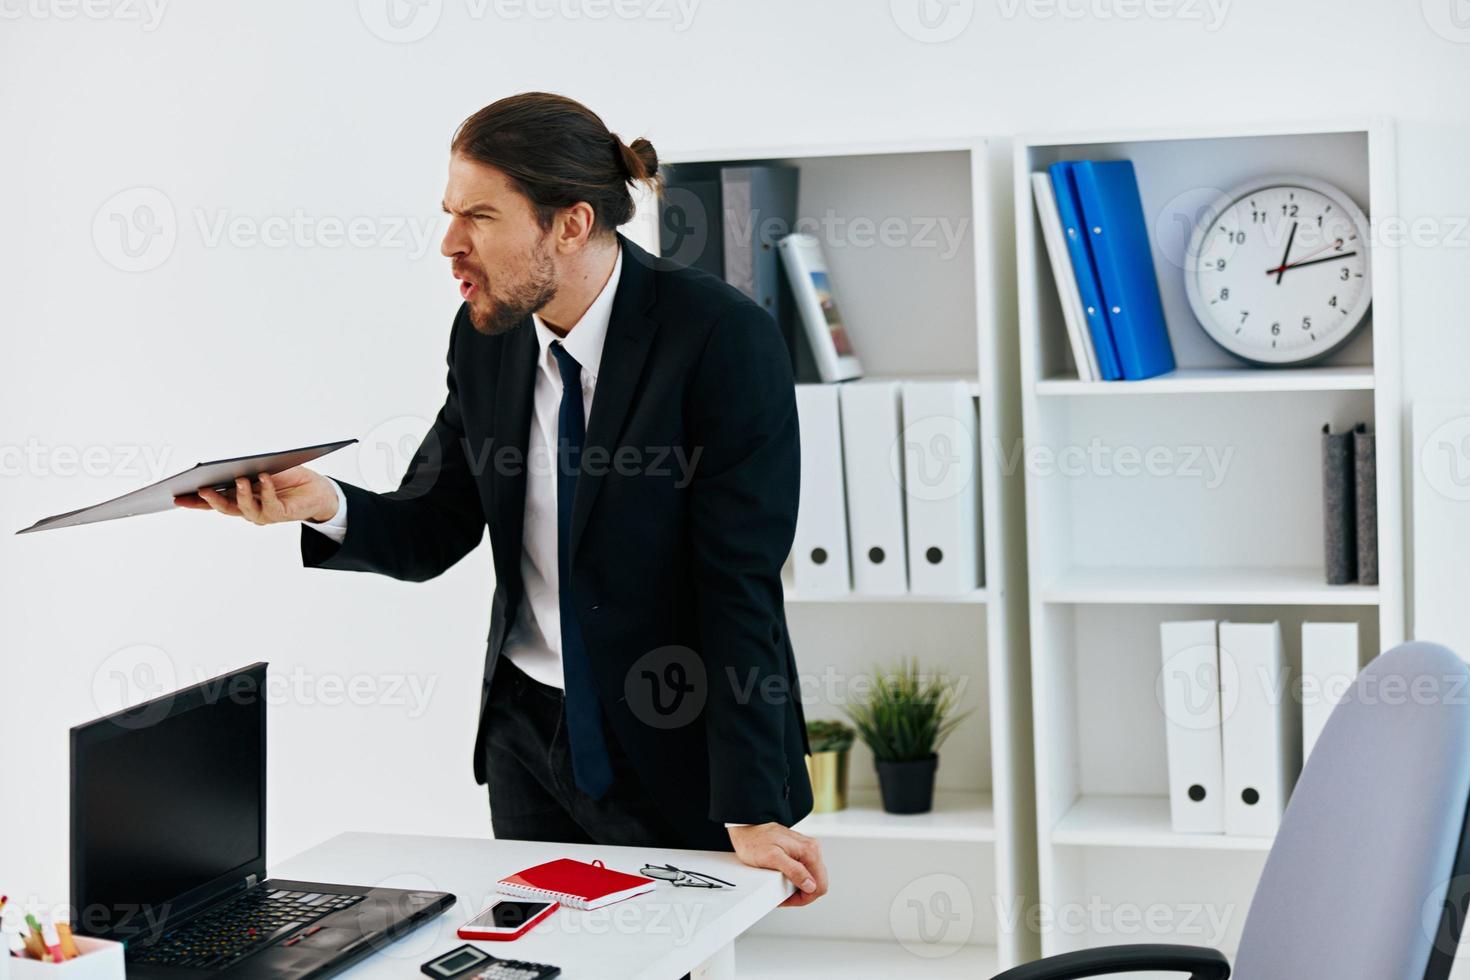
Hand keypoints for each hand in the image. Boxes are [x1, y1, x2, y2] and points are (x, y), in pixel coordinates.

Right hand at [174, 466, 338, 524]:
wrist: (317, 489)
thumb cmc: (288, 477)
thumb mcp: (260, 470)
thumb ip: (243, 471)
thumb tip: (226, 466)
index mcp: (238, 498)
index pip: (212, 502)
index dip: (193, 502)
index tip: (175, 496)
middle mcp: (248, 509)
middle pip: (223, 508)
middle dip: (210, 500)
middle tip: (200, 490)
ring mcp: (263, 514)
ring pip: (245, 509)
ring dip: (241, 493)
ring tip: (239, 479)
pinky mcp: (281, 514)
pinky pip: (270, 504)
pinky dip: (267, 490)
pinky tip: (264, 477)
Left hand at [728, 823, 827, 906]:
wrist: (747, 830)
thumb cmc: (755, 842)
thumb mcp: (772, 858)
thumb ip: (794, 871)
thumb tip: (810, 885)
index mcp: (810, 851)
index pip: (820, 885)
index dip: (805, 897)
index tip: (788, 898)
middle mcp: (812, 849)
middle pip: (818, 883)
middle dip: (802, 894)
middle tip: (783, 895)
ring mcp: (807, 850)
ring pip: (812, 879)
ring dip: (798, 888)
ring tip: (781, 887)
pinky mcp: (801, 852)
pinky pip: (805, 872)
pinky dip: (795, 880)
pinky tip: (783, 879)